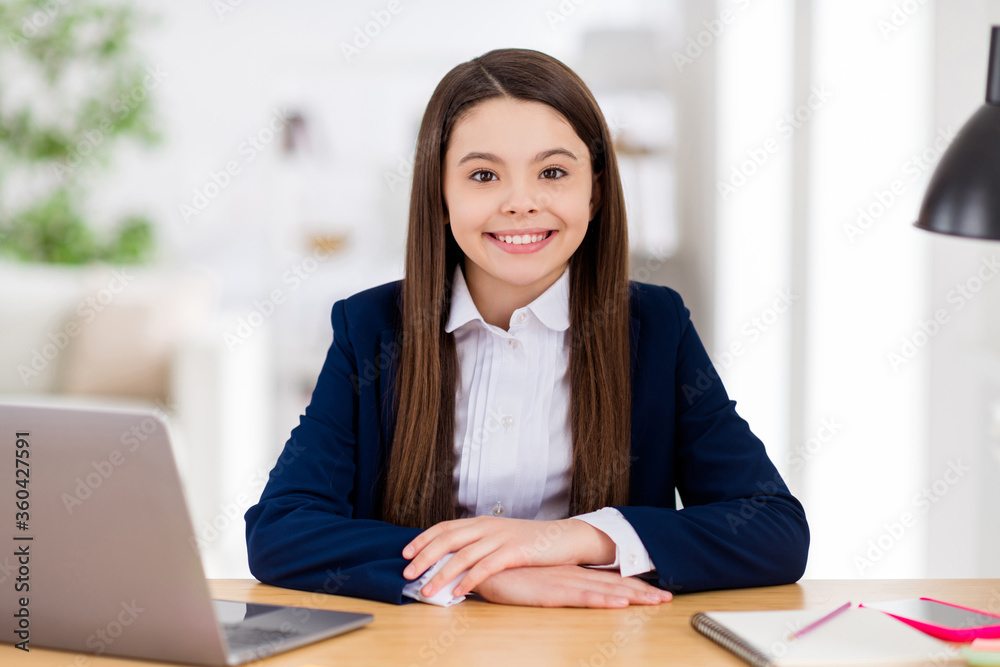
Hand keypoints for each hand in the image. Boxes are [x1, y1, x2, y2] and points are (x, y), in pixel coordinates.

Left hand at [401, 516, 614, 598]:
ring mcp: (501, 538)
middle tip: (407, 573)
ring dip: (442, 573)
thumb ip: (479, 544)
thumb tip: (453, 558)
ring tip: (428, 589)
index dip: (423, 539)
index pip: (445, 527)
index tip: (405, 553)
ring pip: (463, 555)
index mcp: (482, 522)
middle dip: (424, 556)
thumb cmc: (531, 542)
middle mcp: (488, 526)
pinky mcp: (515, 552)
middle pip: (448, 539)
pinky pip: (487, 567)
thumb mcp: (501, 538)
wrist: (565, 538)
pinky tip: (459, 591)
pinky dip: (470, 579)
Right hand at [471, 565, 672, 607]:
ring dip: (632, 597)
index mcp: (567, 574)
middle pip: (613, 585)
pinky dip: (602, 601)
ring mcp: (562, 583)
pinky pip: (581, 598)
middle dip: (641, 593)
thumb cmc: (505, 576)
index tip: (654, 593)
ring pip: (604, 591)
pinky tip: (619, 604)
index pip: (606, 581)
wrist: (480, 566)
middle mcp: (570, 576)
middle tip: (667, 599)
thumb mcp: (533, 582)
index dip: (631, 587)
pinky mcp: (550, 592)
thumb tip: (561, 591)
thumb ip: (549, 585)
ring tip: (656, 601)